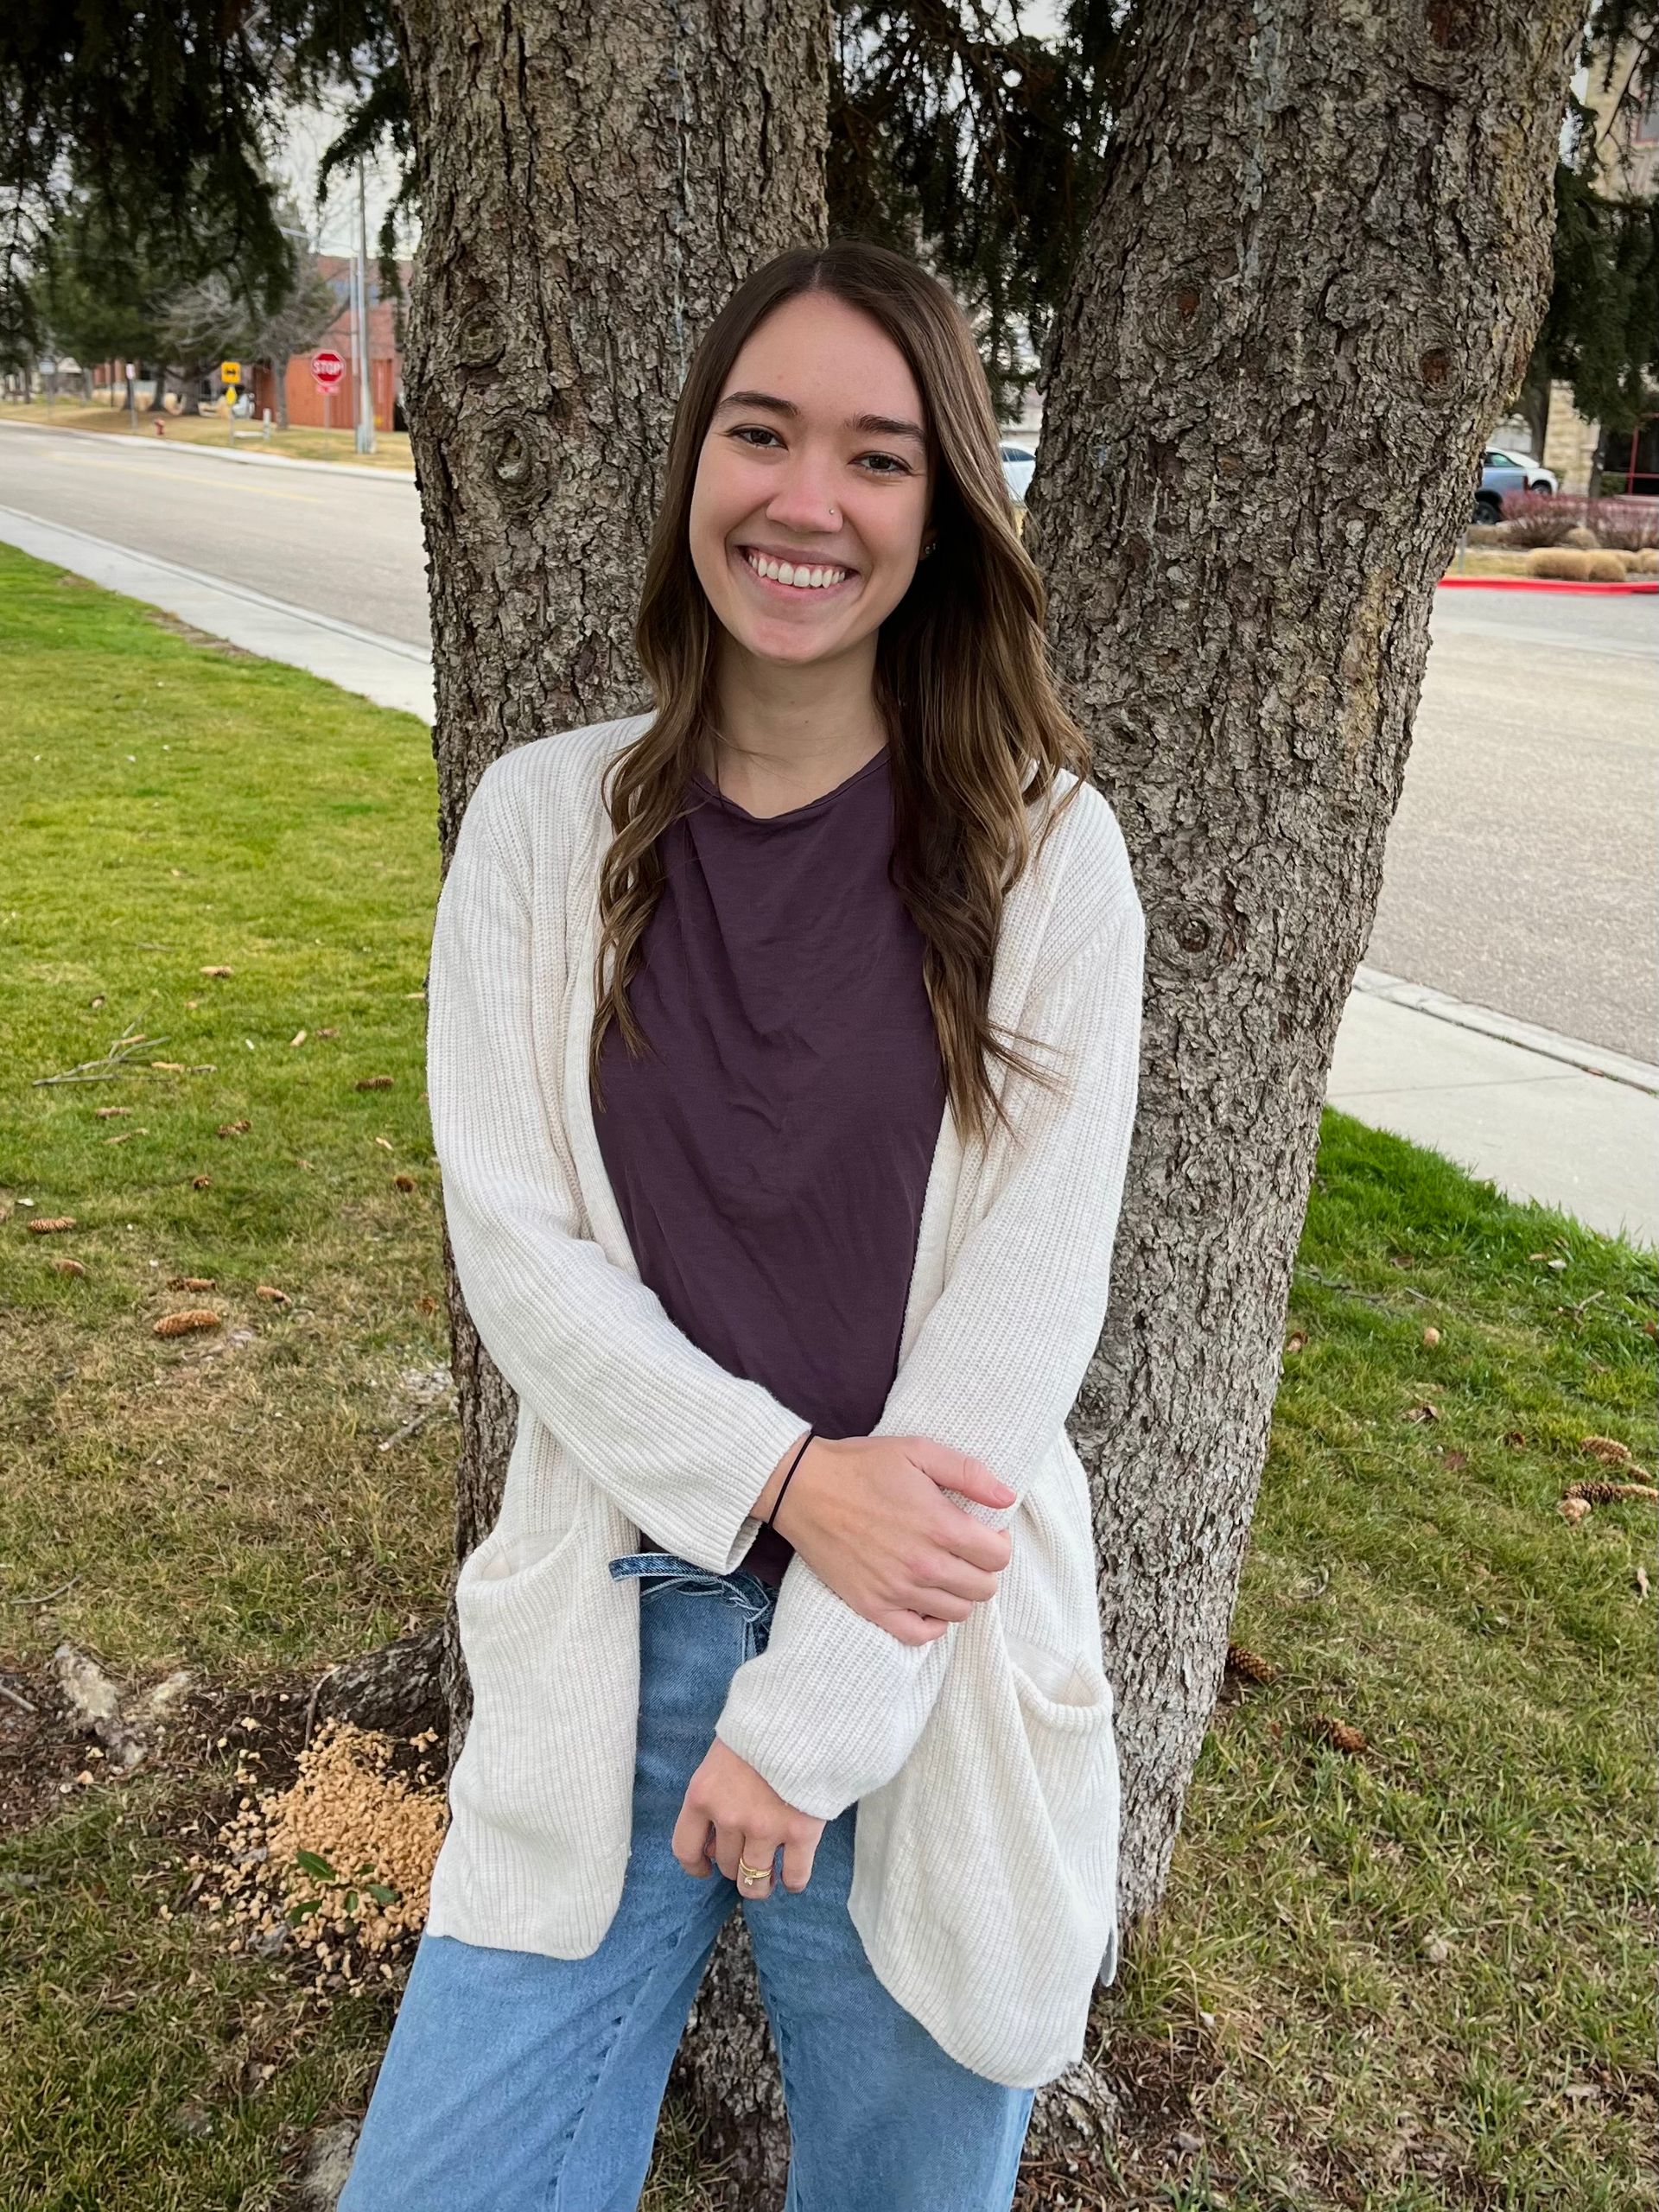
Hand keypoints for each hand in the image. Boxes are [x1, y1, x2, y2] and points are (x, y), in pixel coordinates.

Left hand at [672, 1738, 825, 1898]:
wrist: (801, 1712)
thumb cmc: (759, 1728)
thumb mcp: (721, 1755)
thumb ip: (715, 1793)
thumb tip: (714, 1838)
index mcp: (702, 1796)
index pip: (685, 1849)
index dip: (695, 1865)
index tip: (705, 1868)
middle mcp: (729, 1818)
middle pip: (726, 1864)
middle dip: (734, 1866)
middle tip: (746, 1860)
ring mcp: (765, 1828)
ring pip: (755, 1879)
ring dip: (760, 1884)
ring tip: (767, 1880)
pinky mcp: (801, 1832)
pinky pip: (794, 1876)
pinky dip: (793, 1882)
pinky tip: (792, 1877)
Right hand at [752, 1432, 1015, 1645]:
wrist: (803, 1488)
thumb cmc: (862, 1466)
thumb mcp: (919, 1451)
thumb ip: (969, 1473)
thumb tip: (1008, 1498)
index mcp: (941, 1526)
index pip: (999, 1557)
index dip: (998, 1543)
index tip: (984, 1532)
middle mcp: (924, 1565)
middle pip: (984, 1589)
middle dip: (983, 1569)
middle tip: (965, 1551)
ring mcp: (897, 1591)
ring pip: (958, 1613)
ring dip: (960, 1594)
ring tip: (946, 1571)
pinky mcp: (872, 1606)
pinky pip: (918, 1635)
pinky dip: (931, 1624)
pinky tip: (928, 1601)